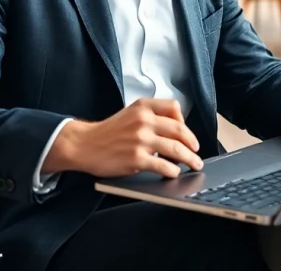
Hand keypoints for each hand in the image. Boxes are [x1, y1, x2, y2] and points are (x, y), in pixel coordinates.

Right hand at [42, 98, 202, 178]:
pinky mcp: (136, 158)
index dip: (184, 122)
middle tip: (196, 151)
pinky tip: (174, 173)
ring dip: (190, 158)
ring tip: (194, 164)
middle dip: (192, 143)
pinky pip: (163, 165)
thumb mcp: (130, 113)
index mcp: (143, 107)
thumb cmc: (107, 132)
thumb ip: (151, 116)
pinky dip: (173, 170)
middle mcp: (143, 120)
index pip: (174, 108)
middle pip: (179, 130)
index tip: (187, 134)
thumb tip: (177, 130)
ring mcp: (140, 140)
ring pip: (176, 148)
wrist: (84, 144)